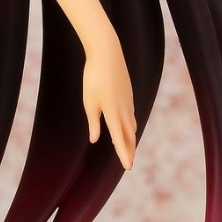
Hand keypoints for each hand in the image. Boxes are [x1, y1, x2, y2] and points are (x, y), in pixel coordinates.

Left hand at [82, 31, 136, 169]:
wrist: (107, 54)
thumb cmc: (94, 78)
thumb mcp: (89, 102)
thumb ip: (93, 122)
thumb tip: (94, 139)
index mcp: (113, 113)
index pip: (120, 139)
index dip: (124, 154)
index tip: (128, 167)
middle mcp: (124, 110)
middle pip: (129, 135)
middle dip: (129, 150)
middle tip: (129, 163)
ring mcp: (128, 101)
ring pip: (131, 125)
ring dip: (130, 138)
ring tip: (128, 148)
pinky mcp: (128, 94)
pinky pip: (131, 114)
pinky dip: (130, 125)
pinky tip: (128, 126)